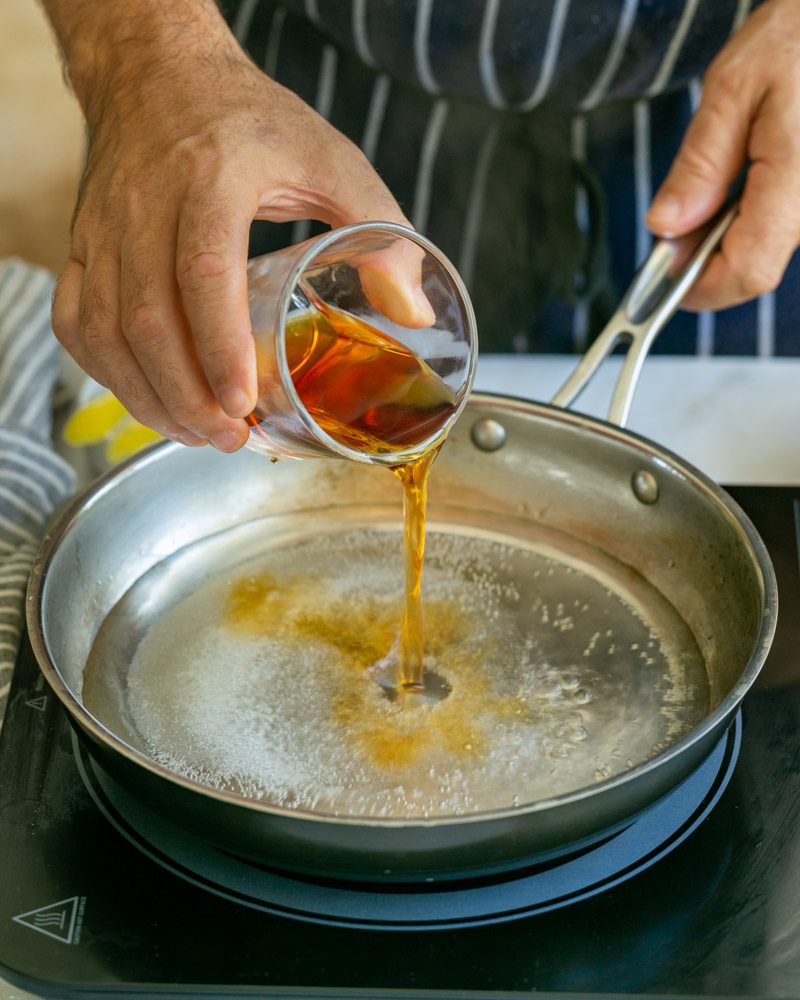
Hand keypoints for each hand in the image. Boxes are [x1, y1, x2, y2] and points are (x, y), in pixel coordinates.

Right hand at [48, 1, 412, 451]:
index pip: (203, 270)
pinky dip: (109, 374)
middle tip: (231, 437)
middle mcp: (145, 203)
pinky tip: (151, 399)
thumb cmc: (251, 123)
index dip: (219, 345)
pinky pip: (76, 323)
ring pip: (105, 331)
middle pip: (146, 317)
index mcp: (212, 177)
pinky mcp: (80, 246)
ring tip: (200, 433)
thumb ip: (381, 232)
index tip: (245, 401)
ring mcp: (102, 228)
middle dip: (187, 395)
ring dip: (150, 396)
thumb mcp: (332, 160)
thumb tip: (414, 315)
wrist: (160, 76)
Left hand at [646, 0, 799, 311]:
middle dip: (706, 260)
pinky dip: (750, 219)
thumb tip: (665, 226)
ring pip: (770, 249)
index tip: (662, 276)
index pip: (747, 271)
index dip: (698, 286)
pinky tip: (740, 183)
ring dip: (727, 238)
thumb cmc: (799, 33)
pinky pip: (783, 226)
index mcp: (798, 178)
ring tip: (712, 188)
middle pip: (756, 267)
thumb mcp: (734, 87)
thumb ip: (700, 164)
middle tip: (675, 224)